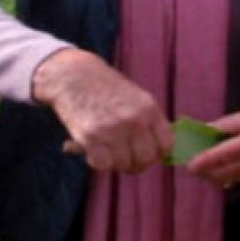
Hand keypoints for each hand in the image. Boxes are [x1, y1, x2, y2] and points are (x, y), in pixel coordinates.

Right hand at [32, 48, 171, 172]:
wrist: (73, 75)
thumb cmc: (105, 88)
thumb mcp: (135, 97)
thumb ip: (147, 122)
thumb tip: (159, 152)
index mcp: (149, 108)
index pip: (166, 145)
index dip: (156, 154)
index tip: (147, 155)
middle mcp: (135, 119)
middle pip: (145, 159)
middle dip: (135, 164)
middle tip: (125, 159)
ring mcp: (113, 128)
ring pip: (123, 164)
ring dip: (114, 162)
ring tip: (106, 149)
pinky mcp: (91, 136)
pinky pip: (103, 164)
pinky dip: (97, 162)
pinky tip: (93, 151)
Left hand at [186, 109, 239, 186]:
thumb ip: (225, 125)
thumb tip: (203, 130)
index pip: (224, 155)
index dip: (205, 161)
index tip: (189, 165)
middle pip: (220, 174)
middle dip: (202, 170)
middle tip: (188, 160)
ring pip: (223, 180)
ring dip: (209, 173)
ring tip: (200, 159)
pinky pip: (229, 179)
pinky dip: (218, 173)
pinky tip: (215, 162)